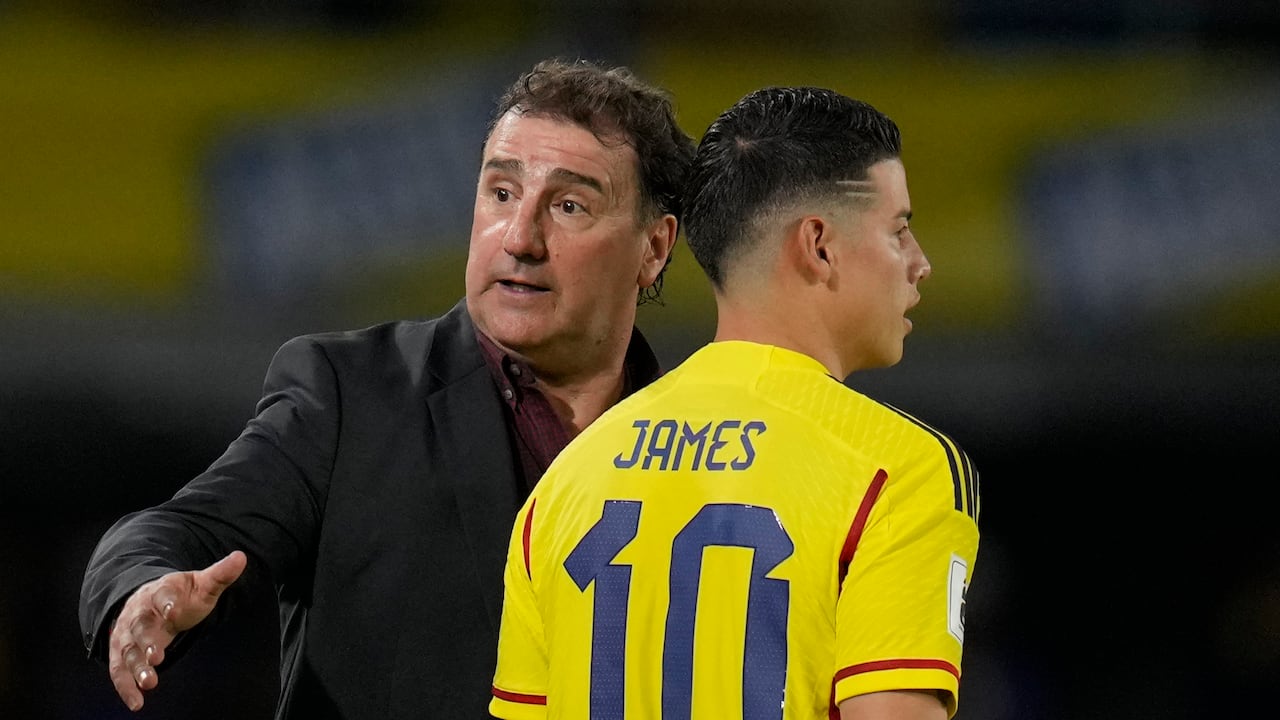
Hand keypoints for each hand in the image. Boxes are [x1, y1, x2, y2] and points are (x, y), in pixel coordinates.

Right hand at [107, 550, 246, 710]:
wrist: (149, 601)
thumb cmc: (180, 595)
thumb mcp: (200, 584)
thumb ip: (220, 575)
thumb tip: (242, 557)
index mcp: (159, 593)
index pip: (162, 596)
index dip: (167, 602)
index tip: (174, 611)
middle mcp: (139, 613)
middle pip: (140, 627)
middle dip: (147, 642)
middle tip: (157, 658)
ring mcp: (127, 634)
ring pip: (128, 651)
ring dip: (136, 668)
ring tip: (150, 684)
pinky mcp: (121, 653)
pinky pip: (119, 670)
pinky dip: (125, 686)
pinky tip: (136, 703)